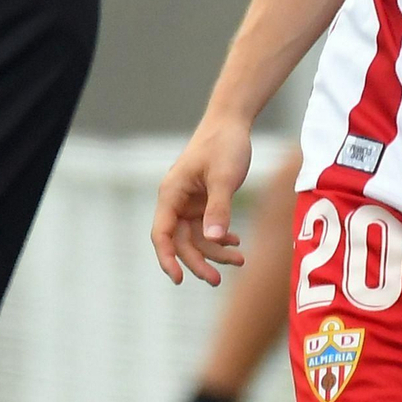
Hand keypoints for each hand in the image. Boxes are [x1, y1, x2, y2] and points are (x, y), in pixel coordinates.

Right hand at [152, 116, 253, 285]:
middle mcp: (176, 201)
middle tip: (218, 280)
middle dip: (199, 261)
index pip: (161, 234)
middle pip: (181, 241)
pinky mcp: (204, 200)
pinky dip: (221, 237)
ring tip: (240, 260)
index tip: (179, 279)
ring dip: (215, 251)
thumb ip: (219, 208)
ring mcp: (190, 202)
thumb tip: (213, 239)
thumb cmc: (224, 145)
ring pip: (196, 237)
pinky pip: (208, 227)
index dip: (167, 258)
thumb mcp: (224, 177)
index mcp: (171, 194)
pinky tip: (236, 242)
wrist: (232, 122)